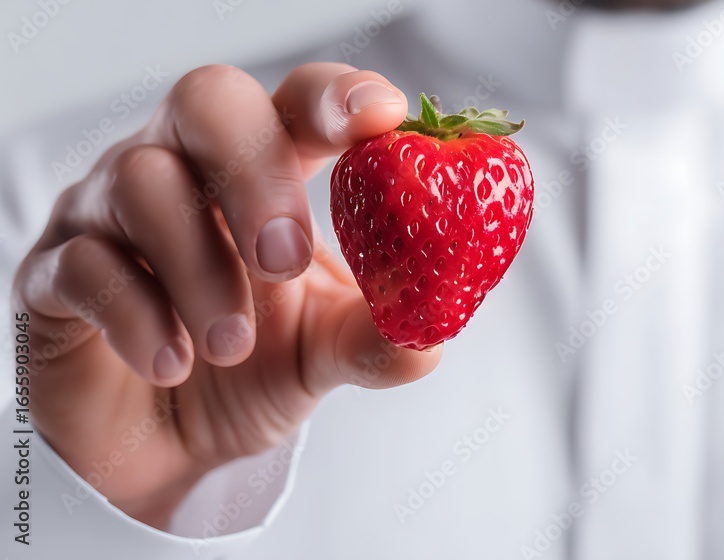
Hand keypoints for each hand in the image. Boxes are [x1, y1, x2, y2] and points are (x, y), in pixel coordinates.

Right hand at [12, 63, 441, 528]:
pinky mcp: (55, 271)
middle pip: (208, 102)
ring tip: (231, 345)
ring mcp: (111, 210)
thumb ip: (374, 337)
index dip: (335, 96)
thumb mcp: (325, 352)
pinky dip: (136, 315)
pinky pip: (82, 263)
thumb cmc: (252, 367)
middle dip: (254, 173)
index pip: (296, 101)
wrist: (169, 444)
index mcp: (263, 170)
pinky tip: (170, 364)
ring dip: (199, 270)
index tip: (381, 118)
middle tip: (284, 260)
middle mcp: (184, 168)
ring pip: (141, 183)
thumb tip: (427, 335)